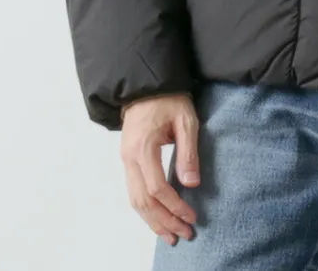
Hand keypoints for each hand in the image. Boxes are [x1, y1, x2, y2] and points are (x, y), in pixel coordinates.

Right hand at [120, 93, 200, 246]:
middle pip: (143, 201)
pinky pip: (133, 191)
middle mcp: (129, 158)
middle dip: (164, 221)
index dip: (175, 206)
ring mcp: (125, 159)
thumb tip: (191, 184)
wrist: (146, 83)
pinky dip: (145, 209)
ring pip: (135, 200)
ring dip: (153, 220)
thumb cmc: (168, 98)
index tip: (192, 216)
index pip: (157, 188)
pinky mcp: (127, 159)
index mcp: (143, 148)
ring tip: (170, 235)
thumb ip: (188, 152)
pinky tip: (157, 217)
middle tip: (184, 234)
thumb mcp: (185, 120)